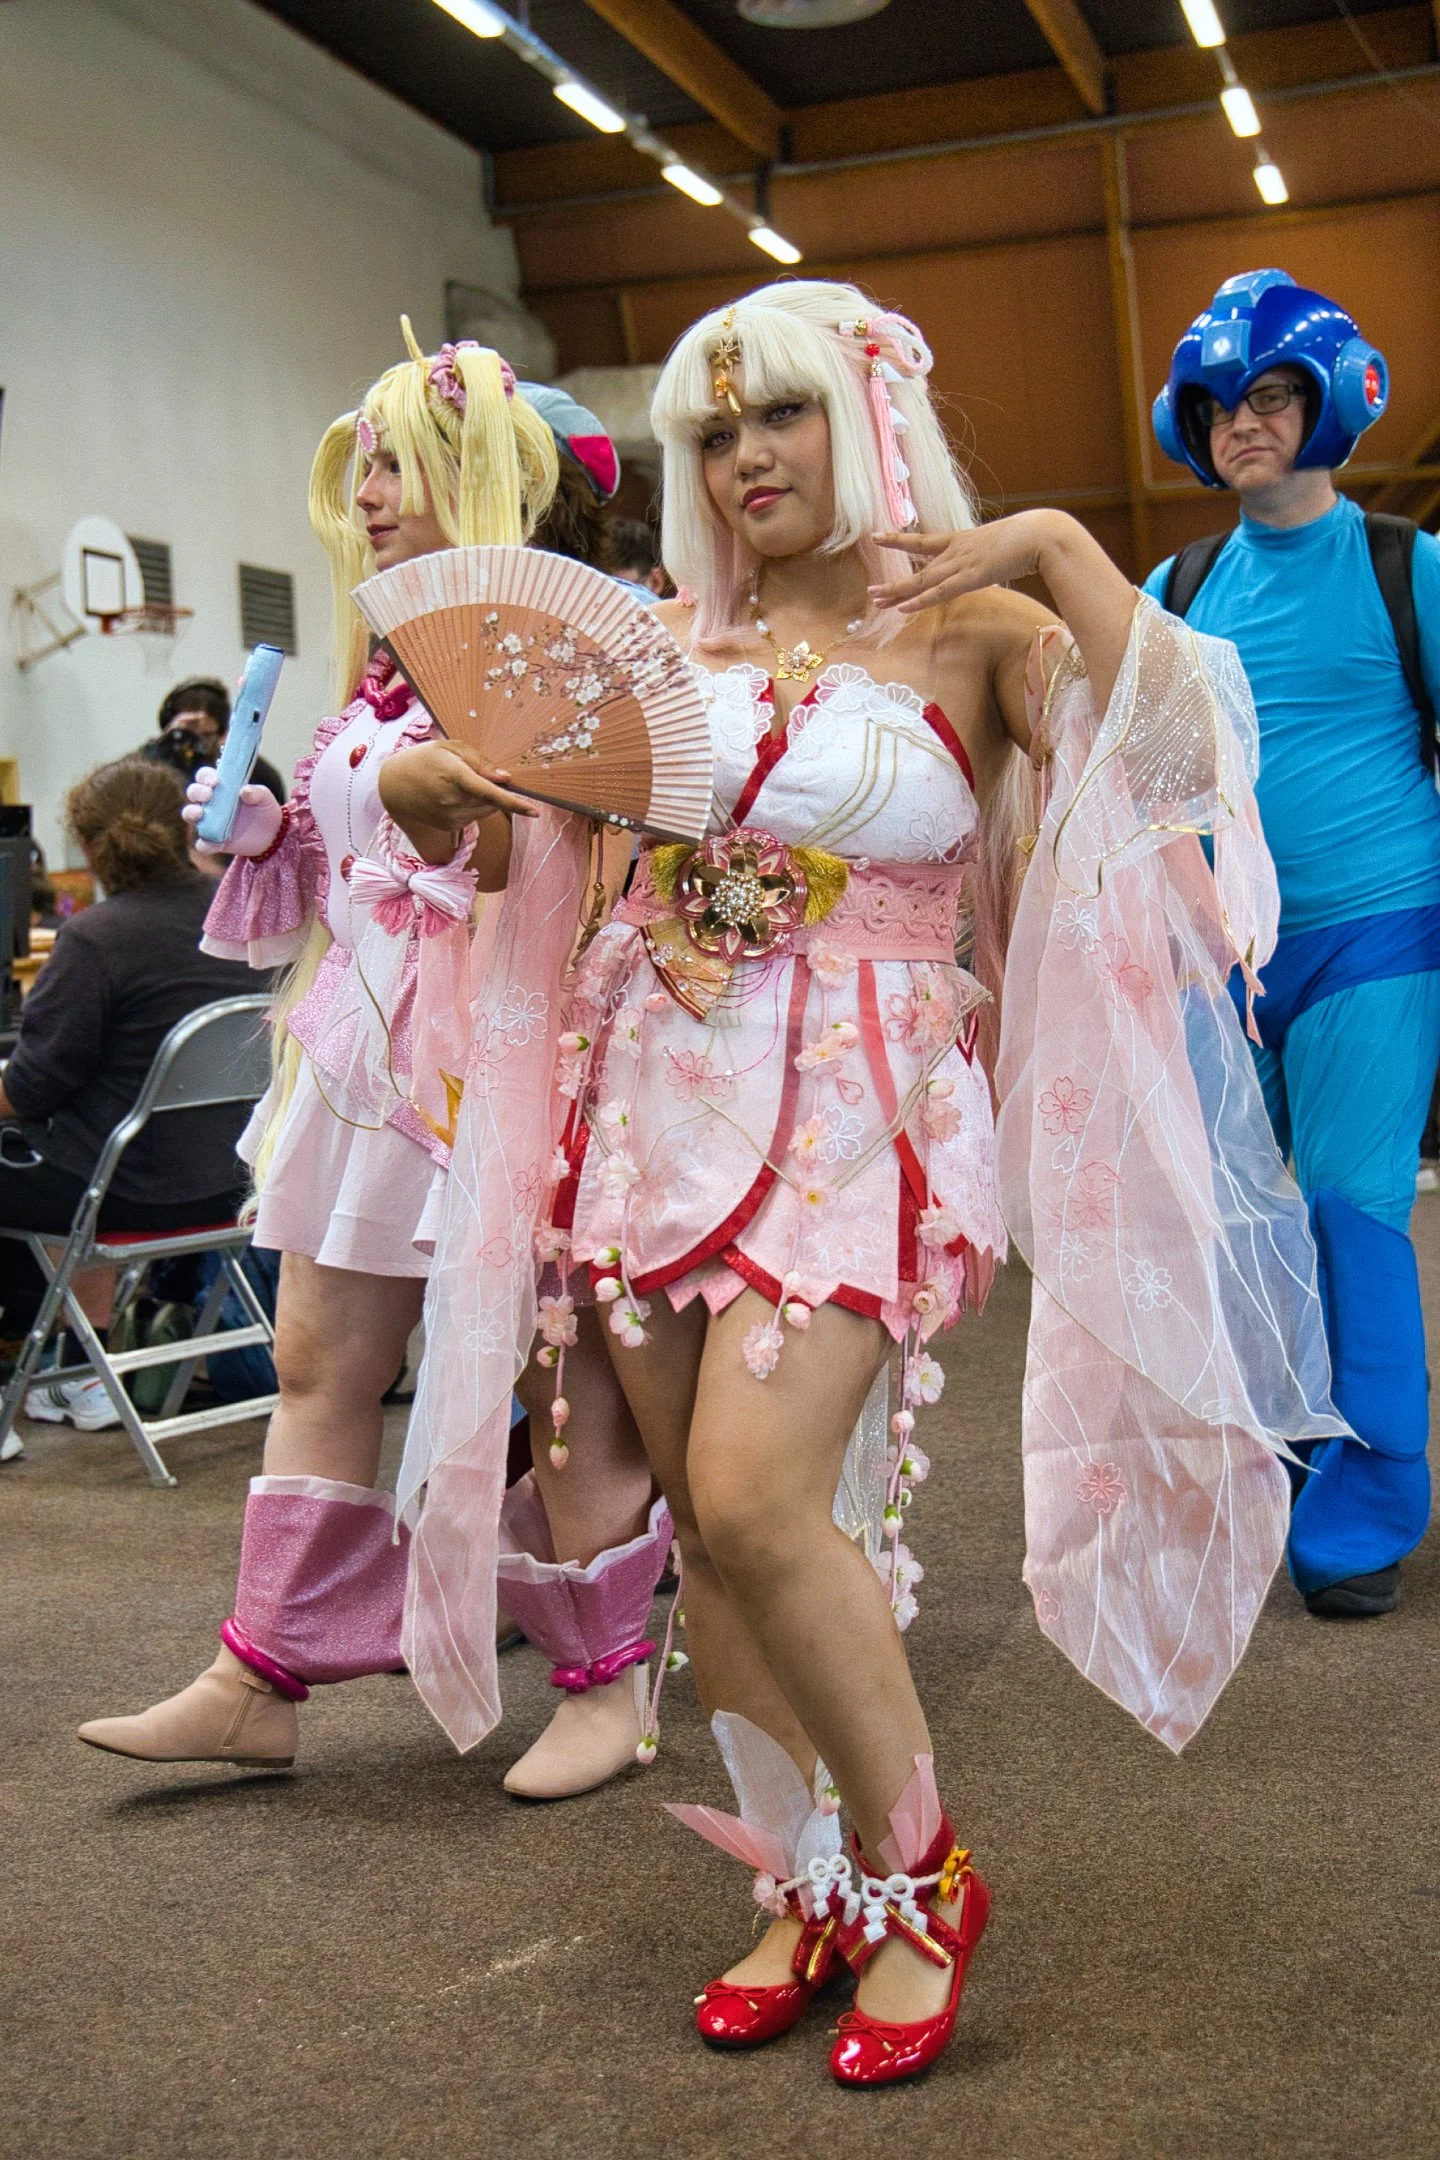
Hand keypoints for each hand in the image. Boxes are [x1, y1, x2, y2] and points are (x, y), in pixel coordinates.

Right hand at [182, 770, 283, 856]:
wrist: (272, 834)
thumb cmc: (264, 809)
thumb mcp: (265, 797)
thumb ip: (256, 792)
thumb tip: (244, 791)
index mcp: (220, 787)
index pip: (204, 776)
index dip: (205, 776)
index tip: (215, 781)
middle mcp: (210, 803)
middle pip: (193, 793)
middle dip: (196, 792)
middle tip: (208, 795)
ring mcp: (209, 822)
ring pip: (189, 815)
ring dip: (191, 813)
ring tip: (201, 814)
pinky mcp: (214, 841)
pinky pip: (203, 844)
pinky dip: (205, 844)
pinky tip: (217, 843)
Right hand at [378, 739, 537, 849]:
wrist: (394, 785)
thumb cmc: (425, 759)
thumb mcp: (451, 748)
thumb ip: (480, 762)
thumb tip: (505, 778)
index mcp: (454, 776)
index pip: (490, 793)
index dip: (514, 802)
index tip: (535, 811)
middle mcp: (453, 801)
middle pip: (493, 801)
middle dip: (495, 790)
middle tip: (475, 775)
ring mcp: (451, 817)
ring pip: (485, 811)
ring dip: (483, 800)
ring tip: (457, 785)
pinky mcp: (450, 827)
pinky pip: (474, 817)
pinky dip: (472, 807)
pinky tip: (452, 796)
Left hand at [868, 512, 1061, 613]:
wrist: (1042, 534)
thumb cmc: (1031, 537)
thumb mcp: (1003, 545)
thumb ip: (991, 554)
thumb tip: (991, 560)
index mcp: (963, 540)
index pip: (924, 541)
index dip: (899, 539)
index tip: (878, 536)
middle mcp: (957, 551)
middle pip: (918, 569)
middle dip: (894, 581)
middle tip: (870, 590)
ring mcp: (962, 563)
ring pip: (922, 581)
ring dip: (898, 592)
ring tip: (875, 599)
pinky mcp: (972, 577)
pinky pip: (940, 593)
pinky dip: (920, 601)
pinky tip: (902, 608)